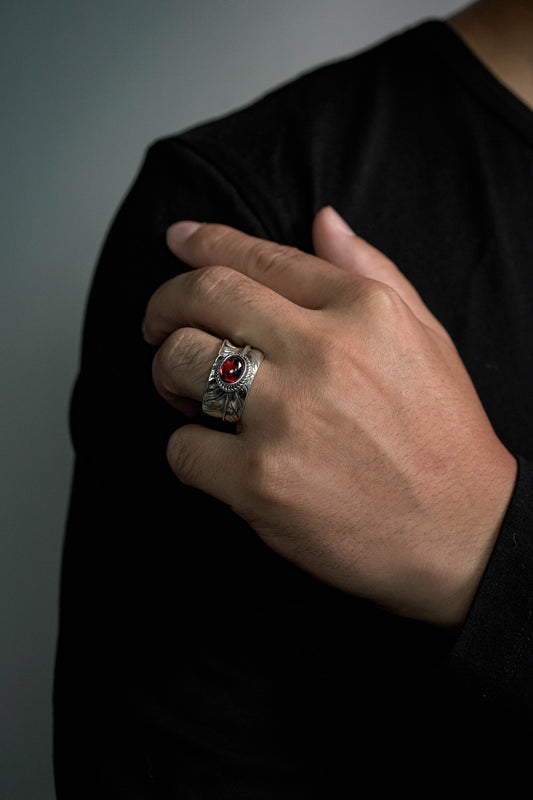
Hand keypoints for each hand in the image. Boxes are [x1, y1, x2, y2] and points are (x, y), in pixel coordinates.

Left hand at [143, 206, 516, 625]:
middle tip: (157, 323)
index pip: (260, 257)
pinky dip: (185, 448)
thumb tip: (322, 220)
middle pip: (203, 294)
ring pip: (180, 360)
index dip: (205, 242)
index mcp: (362, 309)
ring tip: (184, 389)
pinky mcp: (260, 481)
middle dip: (164, 302)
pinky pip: (182, 447)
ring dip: (166, 371)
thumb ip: (372, 270)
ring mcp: (287, 417)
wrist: (465, 538)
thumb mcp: (427, 337)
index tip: (178, 240)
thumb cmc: (447, 439)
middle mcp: (322, 352)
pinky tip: (213, 454)